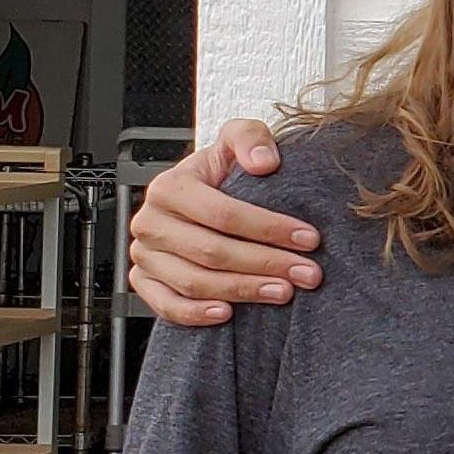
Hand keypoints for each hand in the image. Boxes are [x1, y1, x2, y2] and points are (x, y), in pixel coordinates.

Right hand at [129, 119, 316, 326]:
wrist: (205, 195)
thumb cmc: (222, 173)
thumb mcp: (239, 140)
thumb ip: (250, 139)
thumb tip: (263, 162)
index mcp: (169, 187)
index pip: (222, 213)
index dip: (268, 228)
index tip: (308, 238)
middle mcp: (151, 222)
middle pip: (212, 251)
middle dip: (267, 263)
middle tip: (307, 273)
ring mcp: (146, 255)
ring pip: (194, 281)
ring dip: (243, 291)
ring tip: (284, 292)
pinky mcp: (145, 281)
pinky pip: (166, 305)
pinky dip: (195, 314)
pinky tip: (227, 314)